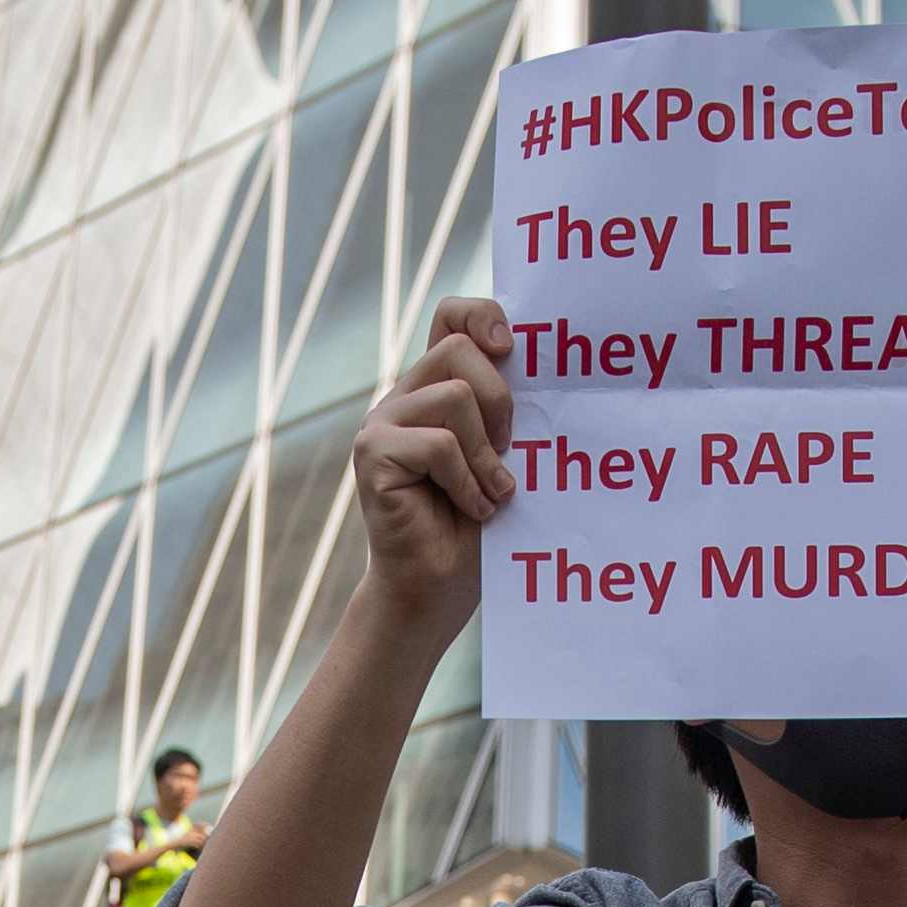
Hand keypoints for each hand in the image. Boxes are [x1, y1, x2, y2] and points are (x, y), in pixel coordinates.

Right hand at [351, 295, 516, 631]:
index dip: (481, 314)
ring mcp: (382, 424)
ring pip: (455, 397)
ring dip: (486, 455)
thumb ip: (504, 409)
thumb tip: (534, 367)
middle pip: (458, 348)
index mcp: (435, 389)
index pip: (451, 316)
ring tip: (490, 495)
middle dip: (500, 400)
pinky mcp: (373, 454)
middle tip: (507, 452)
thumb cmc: (477, 529)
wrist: (437, 592)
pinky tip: (471, 510)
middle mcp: (404, 398)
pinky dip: (466, 482)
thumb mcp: (502, 455)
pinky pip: (438, 445)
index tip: (511, 347)